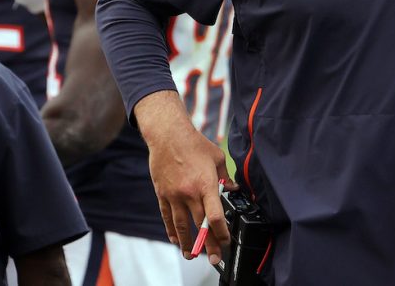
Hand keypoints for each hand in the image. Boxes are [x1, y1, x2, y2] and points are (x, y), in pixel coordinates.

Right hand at [137, 91, 237, 263]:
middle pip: (200, 225)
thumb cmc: (194, 144)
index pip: (215, 215)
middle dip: (208, 244)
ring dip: (187, 243)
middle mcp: (189, 193)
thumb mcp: (217, 157)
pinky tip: (176, 240)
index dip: (221, 232)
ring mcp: (174, 195)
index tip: (226, 241)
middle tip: (215, 258)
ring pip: (181, 226)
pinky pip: (167, 217)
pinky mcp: (163, 194)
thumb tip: (232, 189)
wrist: (168, 136)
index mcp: (205, 184)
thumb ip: (225, 177)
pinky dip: (171, 230)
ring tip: (192, 256)